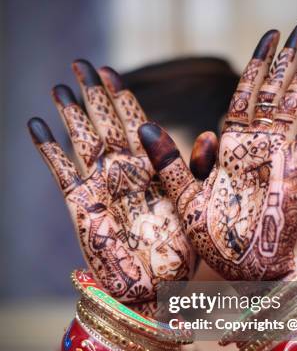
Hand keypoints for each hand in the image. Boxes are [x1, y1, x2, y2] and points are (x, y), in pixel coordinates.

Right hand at [28, 61, 194, 306]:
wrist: (156, 288)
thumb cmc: (181, 250)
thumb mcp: (197, 204)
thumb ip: (197, 169)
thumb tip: (206, 134)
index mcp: (151, 166)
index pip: (134, 120)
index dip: (121, 95)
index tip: (110, 71)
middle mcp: (123, 171)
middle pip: (104, 123)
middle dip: (93, 94)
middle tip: (79, 62)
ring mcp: (100, 186)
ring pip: (81, 140)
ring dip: (70, 114)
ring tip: (59, 86)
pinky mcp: (80, 205)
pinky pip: (61, 171)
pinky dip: (48, 149)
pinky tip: (36, 125)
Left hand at [139, 21, 296, 279]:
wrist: (247, 275)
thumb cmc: (214, 244)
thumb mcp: (183, 200)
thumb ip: (168, 163)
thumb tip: (143, 126)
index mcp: (230, 149)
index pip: (244, 96)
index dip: (257, 65)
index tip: (269, 37)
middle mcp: (258, 145)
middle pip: (275, 90)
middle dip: (288, 56)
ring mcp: (280, 154)